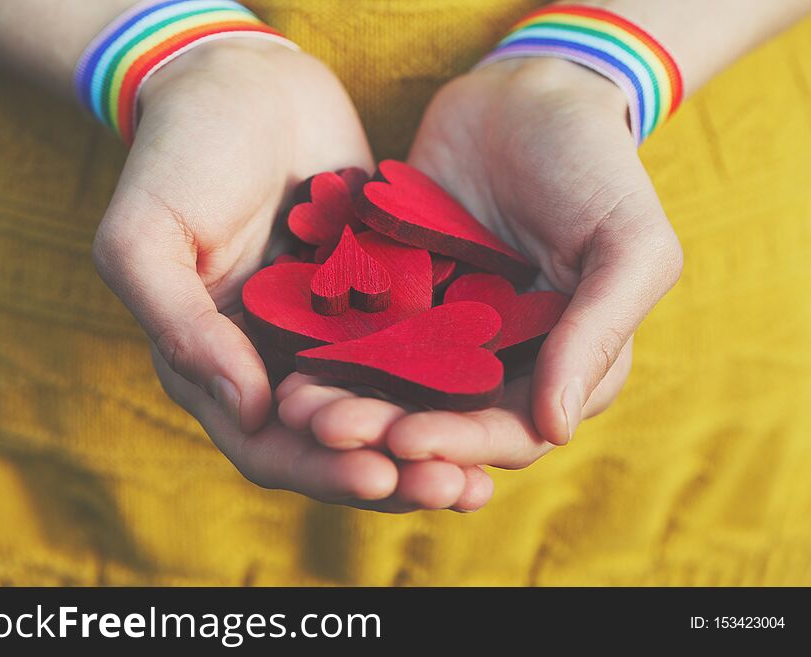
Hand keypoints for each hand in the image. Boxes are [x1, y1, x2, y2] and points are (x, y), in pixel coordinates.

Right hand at [92, 40, 489, 511]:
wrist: (245, 83)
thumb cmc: (180, 153)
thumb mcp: (147, 238)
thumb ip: (184, 329)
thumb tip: (251, 412)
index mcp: (214, 366)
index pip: (267, 446)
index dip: (320, 470)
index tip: (378, 475)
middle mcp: (274, 362)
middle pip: (336, 442)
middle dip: (392, 471)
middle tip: (454, 489)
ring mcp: (327, 333)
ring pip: (383, 407)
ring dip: (429, 442)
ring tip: (482, 470)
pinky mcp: (375, 298)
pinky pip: (414, 350)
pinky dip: (447, 380)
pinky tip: (495, 392)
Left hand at [284, 57, 680, 472]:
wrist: (527, 94)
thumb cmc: (596, 166)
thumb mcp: (628, 245)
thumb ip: (598, 334)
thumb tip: (556, 428)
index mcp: (559, 366)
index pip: (509, 432)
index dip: (459, 446)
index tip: (406, 442)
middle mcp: (496, 360)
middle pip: (438, 420)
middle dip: (384, 432)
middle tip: (329, 429)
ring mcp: (442, 330)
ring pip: (390, 386)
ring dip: (346, 402)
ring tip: (298, 404)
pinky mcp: (398, 295)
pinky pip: (360, 332)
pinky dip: (327, 349)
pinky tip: (287, 356)